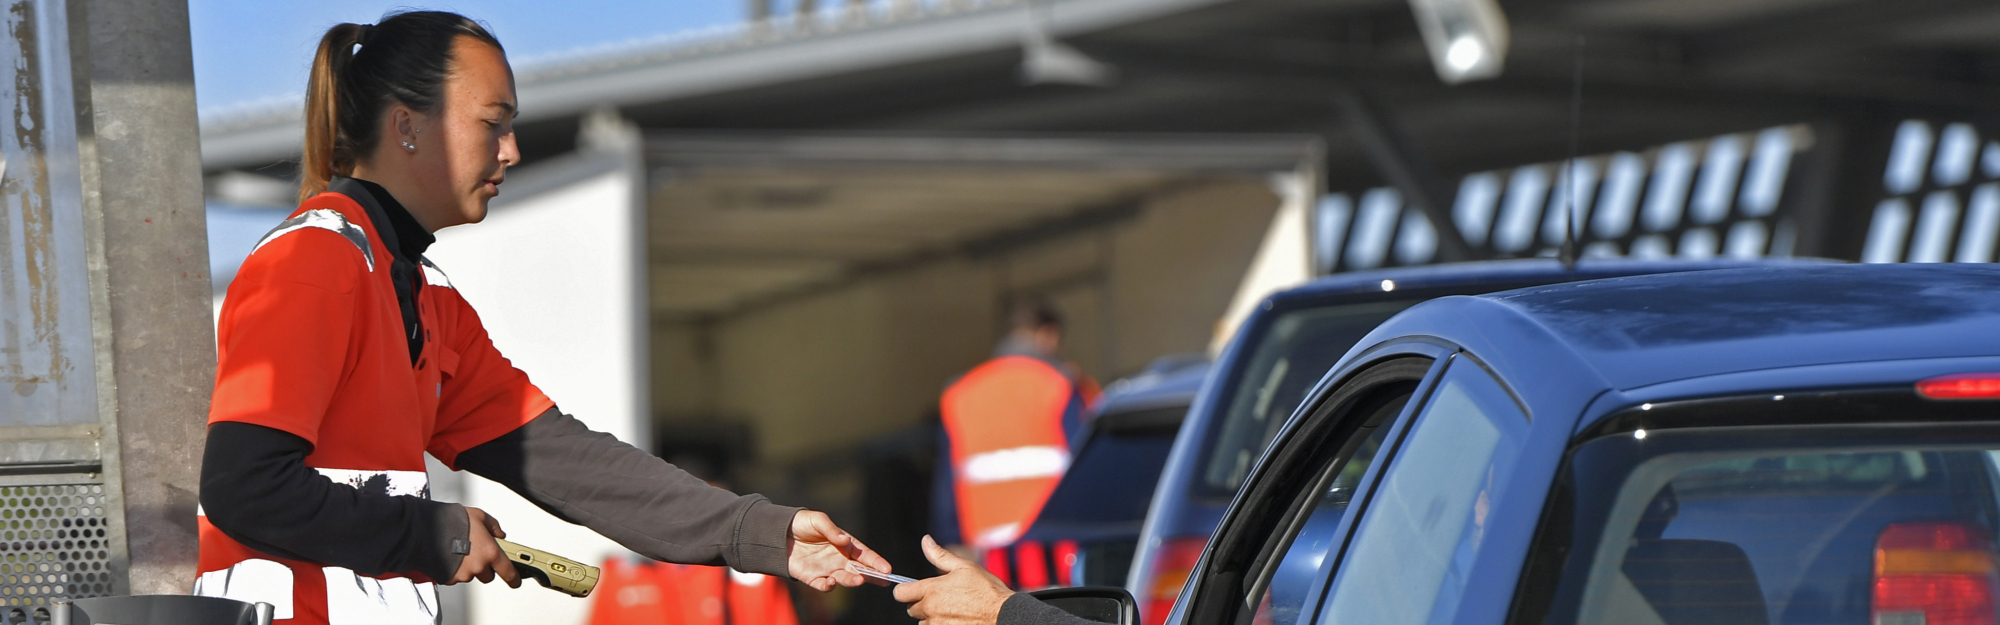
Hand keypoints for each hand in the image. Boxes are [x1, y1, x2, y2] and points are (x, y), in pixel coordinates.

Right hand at [449, 507, 519, 587]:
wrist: (426, 529)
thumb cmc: (452, 521)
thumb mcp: (479, 516)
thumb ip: (493, 526)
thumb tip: (500, 534)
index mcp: (490, 553)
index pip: (508, 572)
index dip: (514, 578)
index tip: (515, 581)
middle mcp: (478, 567)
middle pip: (488, 575)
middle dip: (484, 566)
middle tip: (474, 553)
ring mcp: (463, 574)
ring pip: (471, 575)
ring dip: (468, 567)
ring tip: (457, 550)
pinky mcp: (449, 579)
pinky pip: (456, 577)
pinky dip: (454, 569)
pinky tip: (449, 556)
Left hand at [787, 509, 891, 590]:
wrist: (777, 533)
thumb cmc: (801, 523)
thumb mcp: (818, 520)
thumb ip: (832, 530)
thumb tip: (845, 540)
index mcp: (844, 544)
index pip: (864, 554)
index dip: (876, 562)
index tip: (887, 570)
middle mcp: (839, 558)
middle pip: (859, 570)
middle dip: (872, 575)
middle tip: (882, 580)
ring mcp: (827, 569)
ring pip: (844, 579)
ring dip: (853, 581)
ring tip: (859, 580)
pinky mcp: (812, 577)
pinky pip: (823, 585)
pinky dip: (828, 586)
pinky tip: (831, 581)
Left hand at [893, 535, 1012, 624]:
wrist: (1004, 615)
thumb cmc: (987, 590)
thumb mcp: (964, 567)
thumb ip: (939, 555)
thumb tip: (926, 541)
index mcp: (932, 590)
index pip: (901, 593)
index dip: (905, 590)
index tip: (914, 589)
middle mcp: (931, 610)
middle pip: (911, 609)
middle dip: (922, 603)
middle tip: (941, 598)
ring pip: (923, 622)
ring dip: (932, 617)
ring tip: (951, 610)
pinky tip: (956, 618)